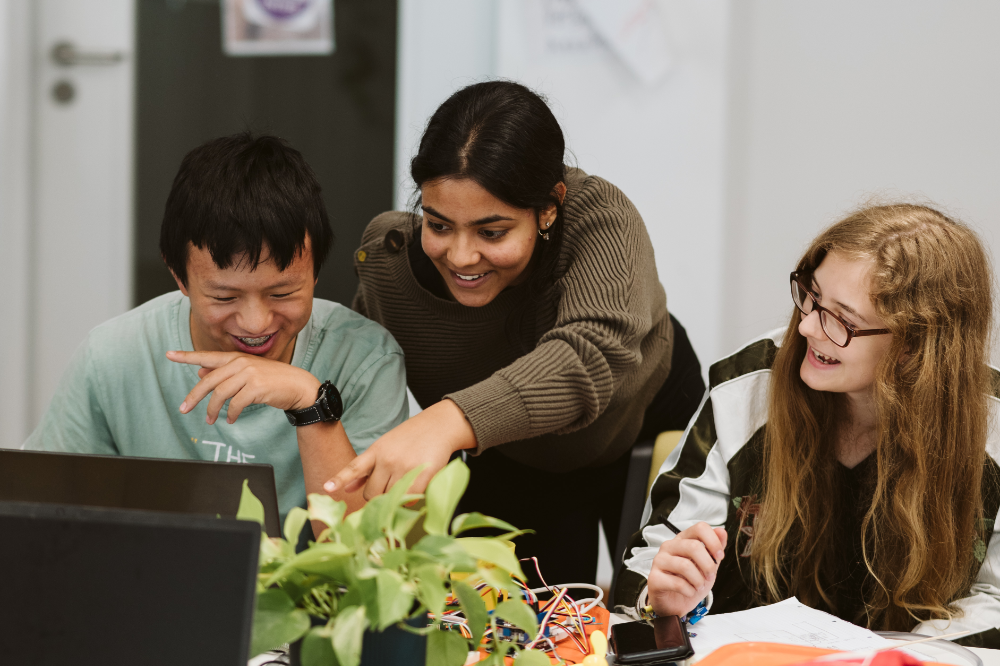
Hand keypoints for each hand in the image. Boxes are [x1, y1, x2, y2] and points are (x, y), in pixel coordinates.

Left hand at [166, 350, 320, 424]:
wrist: (298, 386)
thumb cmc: (272, 380)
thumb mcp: (247, 372)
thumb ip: (224, 371)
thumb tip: (200, 372)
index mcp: (236, 357)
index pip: (207, 356)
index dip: (187, 356)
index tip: (169, 354)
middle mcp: (241, 363)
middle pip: (209, 380)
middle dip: (194, 396)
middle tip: (184, 409)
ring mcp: (249, 374)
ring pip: (220, 394)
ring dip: (213, 410)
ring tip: (211, 419)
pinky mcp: (256, 387)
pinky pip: (235, 404)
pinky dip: (230, 414)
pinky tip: (230, 419)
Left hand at [324, 399, 475, 499]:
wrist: (440, 425)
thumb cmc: (411, 438)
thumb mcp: (385, 447)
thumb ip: (367, 468)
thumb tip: (348, 488)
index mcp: (377, 451)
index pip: (354, 468)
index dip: (340, 479)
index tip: (327, 489)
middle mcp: (387, 459)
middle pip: (372, 494)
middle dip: (378, 496)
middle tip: (391, 487)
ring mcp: (404, 467)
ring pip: (389, 498)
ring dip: (395, 498)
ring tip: (405, 484)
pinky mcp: (421, 475)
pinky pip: (409, 499)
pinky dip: (411, 499)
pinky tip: (416, 488)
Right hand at [647, 521, 726, 616]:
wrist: (675, 603)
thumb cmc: (690, 581)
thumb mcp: (708, 565)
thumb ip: (715, 548)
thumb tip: (722, 532)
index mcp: (683, 539)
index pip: (699, 528)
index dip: (713, 541)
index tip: (719, 556)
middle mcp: (669, 546)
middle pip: (693, 546)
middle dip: (708, 565)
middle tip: (710, 576)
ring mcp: (659, 561)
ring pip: (685, 566)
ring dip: (698, 581)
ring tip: (699, 586)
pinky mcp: (654, 578)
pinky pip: (677, 583)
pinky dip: (689, 591)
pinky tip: (689, 592)